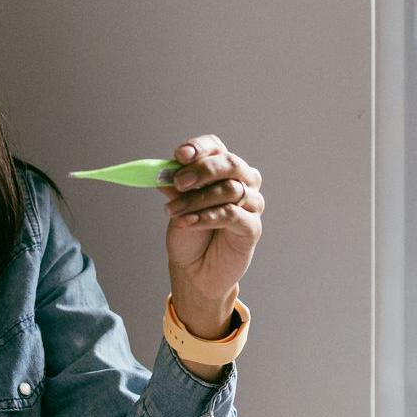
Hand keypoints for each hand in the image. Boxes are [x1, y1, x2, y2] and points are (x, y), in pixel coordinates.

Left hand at [153, 135, 263, 334]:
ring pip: (230, 190)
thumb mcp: (177, 204)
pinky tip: (188, 222)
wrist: (195, 269)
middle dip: (202, 170)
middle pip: (229, 163)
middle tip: (178, 182)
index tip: (179, 155)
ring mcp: (251, 204)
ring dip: (198, 200)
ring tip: (174, 211)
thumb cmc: (190, 232)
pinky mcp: (252, 227)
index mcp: (223, 169)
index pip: (215, 147)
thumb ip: (174, 186)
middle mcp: (243, 181)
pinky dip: (207, 217)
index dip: (199, 148)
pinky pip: (232, 215)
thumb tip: (164, 170)